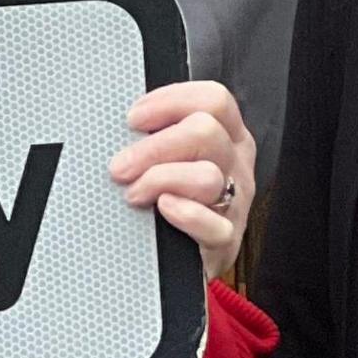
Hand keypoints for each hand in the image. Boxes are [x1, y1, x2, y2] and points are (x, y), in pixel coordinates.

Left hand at [113, 79, 255, 280]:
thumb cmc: (171, 197)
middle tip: (121, 166)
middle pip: (206, 132)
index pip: (214, 99)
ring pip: (207, 176)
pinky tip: (163, 209)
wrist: (175, 258)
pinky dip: (184, 215)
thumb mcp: (172, 156)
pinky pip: (213, 224)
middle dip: (153, 147)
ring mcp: (236, 201)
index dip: (171, 101)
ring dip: (160, 181)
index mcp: (227, 134)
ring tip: (135, 193)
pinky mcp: (227, 239)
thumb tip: (124, 121)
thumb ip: (158, 134)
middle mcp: (235, 163)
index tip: (134, 118)